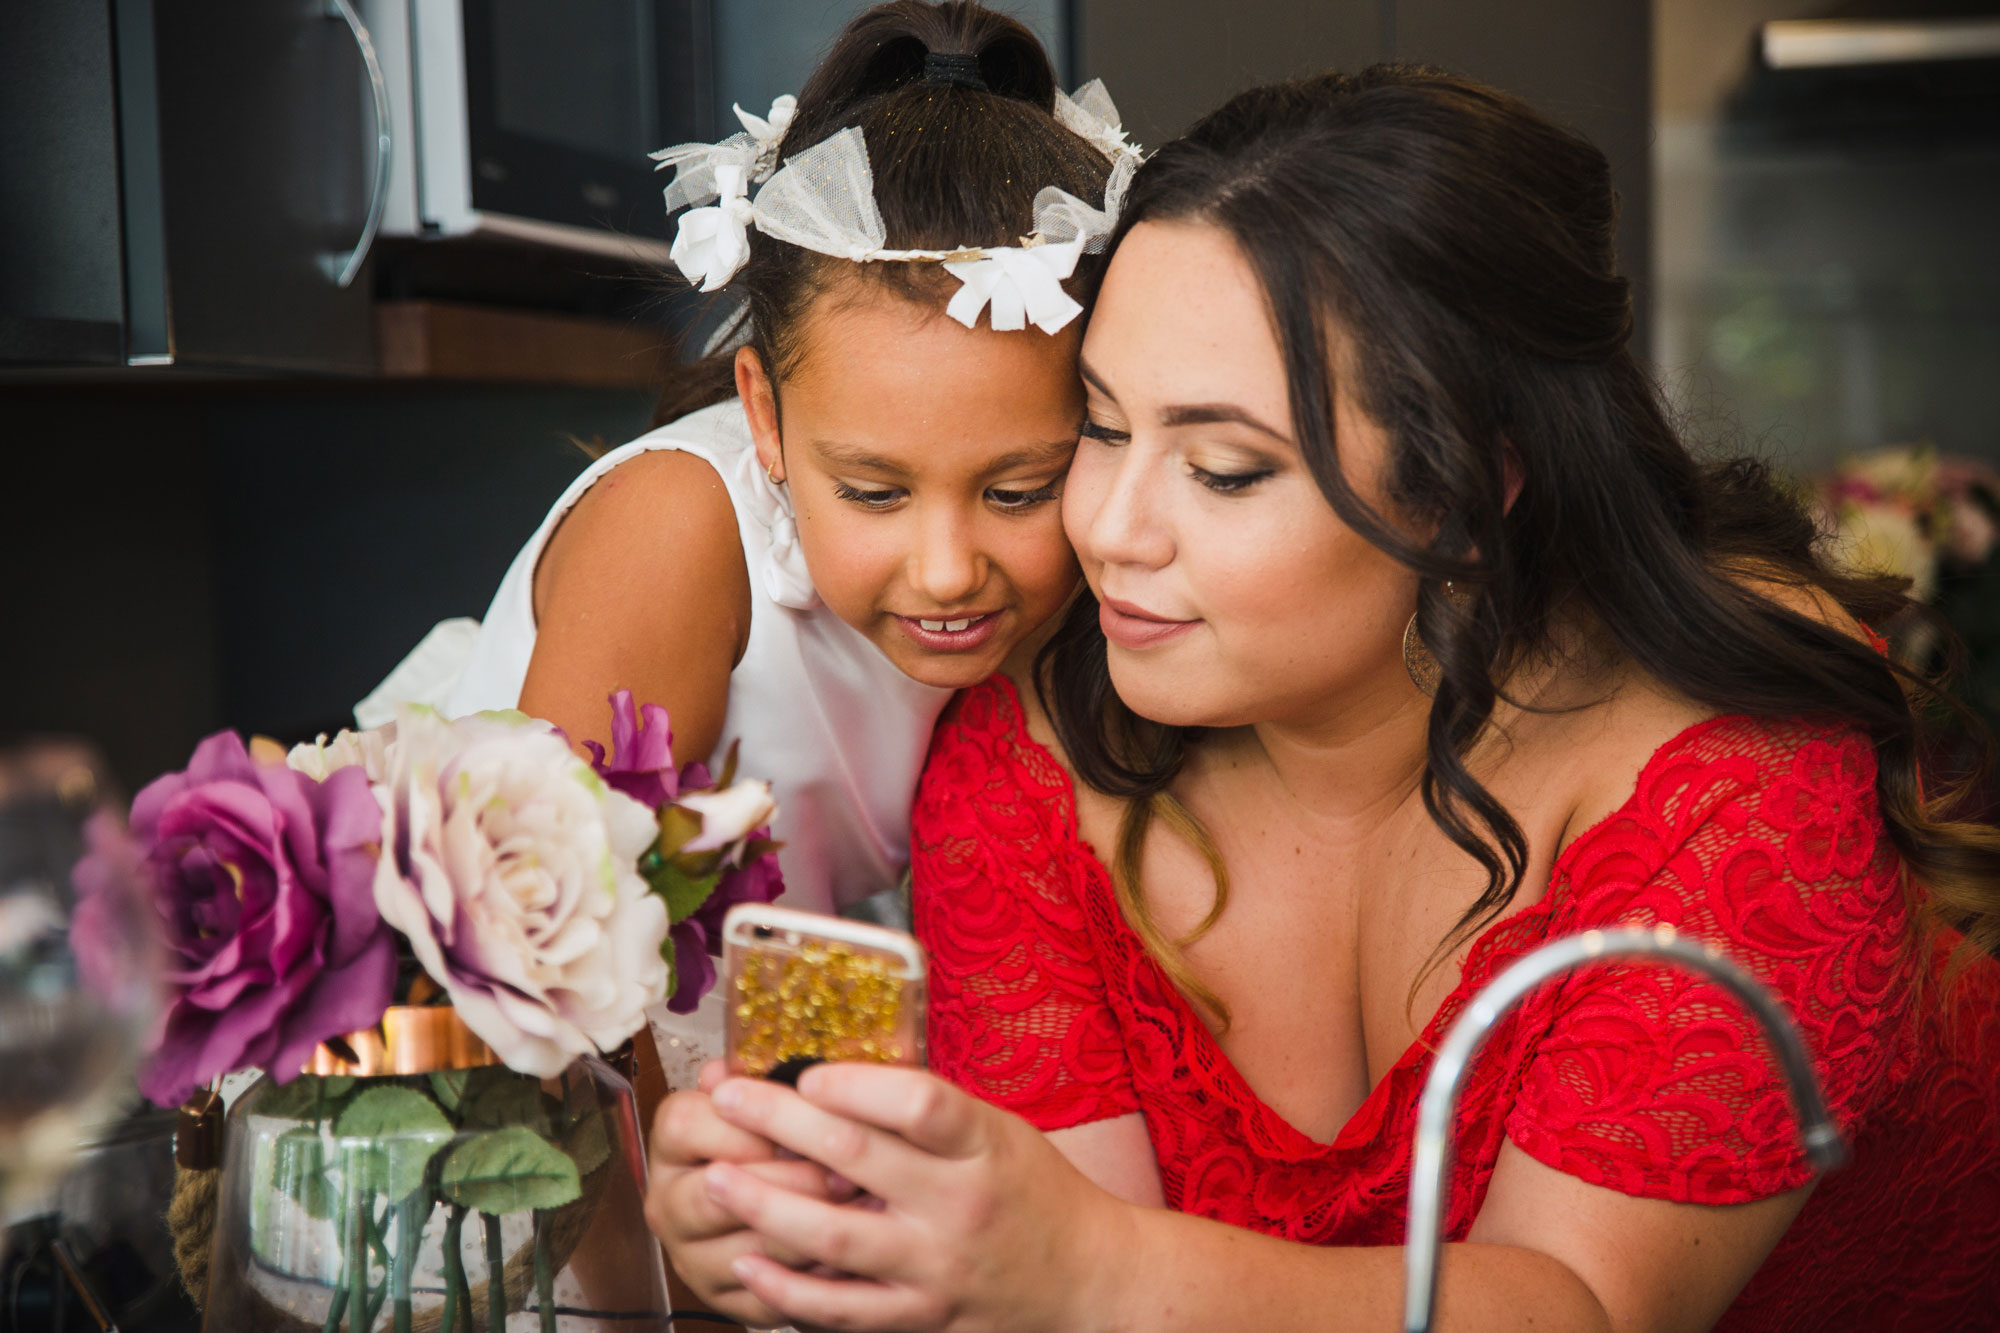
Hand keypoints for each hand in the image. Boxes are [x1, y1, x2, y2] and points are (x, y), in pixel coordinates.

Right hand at [645, 1060, 855, 1325]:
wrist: (789, 1211)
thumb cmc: (779, 1140)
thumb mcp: (773, 1098)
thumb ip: (762, 1078)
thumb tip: (730, 1068)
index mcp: (673, 1142)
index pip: (689, 1124)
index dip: (750, 1123)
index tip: (803, 1120)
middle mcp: (668, 1201)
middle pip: (714, 1193)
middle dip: (788, 1182)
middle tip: (845, 1174)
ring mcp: (691, 1256)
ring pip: (746, 1249)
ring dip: (810, 1231)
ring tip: (861, 1210)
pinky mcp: (724, 1300)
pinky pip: (768, 1297)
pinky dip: (814, 1278)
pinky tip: (854, 1254)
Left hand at [703, 1063, 1133, 1331]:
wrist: (1086, 1280)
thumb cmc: (1034, 1192)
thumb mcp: (1000, 1132)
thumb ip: (928, 1114)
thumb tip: (833, 1080)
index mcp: (986, 1147)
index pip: (918, 1104)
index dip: (854, 1085)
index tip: (807, 1074)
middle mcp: (960, 1206)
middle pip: (858, 1156)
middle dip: (779, 1123)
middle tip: (730, 1100)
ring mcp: (937, 1269)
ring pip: (834, 1237)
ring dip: (764, 1204)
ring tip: (713, 1179)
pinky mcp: (920, 1318)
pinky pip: (840, 1309)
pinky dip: (787, 1288)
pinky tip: (748, 1262)